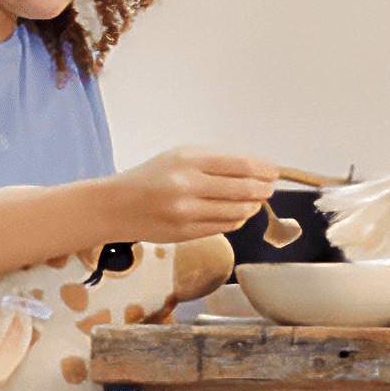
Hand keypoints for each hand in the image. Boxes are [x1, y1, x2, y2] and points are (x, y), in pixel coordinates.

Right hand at [99, 147, 279, 245]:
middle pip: (242, 189)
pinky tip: (238, 214)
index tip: (273, 172)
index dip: (262, 169)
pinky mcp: (185, 233)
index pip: (238, 165)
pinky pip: (223, 227)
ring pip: (236, 211)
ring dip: (251, 207)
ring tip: (254, 202)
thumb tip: (250, 171)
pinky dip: (236, 220)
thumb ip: (212, 163)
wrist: (116, 206)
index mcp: (187, 161)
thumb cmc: (148, 179)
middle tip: (269, 188)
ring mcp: (187, 212)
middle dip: (261, 189)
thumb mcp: (177, 157)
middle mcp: (188, 186)